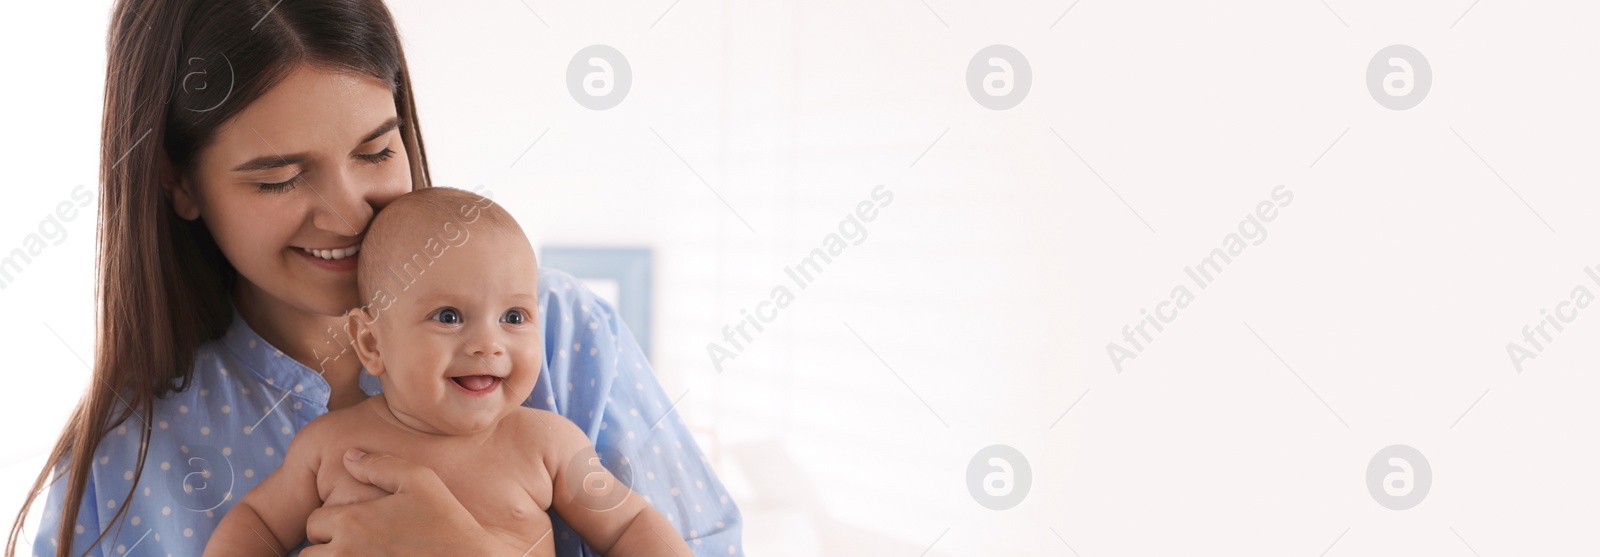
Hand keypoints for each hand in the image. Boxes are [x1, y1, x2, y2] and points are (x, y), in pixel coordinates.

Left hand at [299, 448, 520, 556]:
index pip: (314, 522)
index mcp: (352, 522)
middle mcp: (345, 553)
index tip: (353, 522)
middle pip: (309, 553)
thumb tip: (349, 456)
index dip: (330, 520)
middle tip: (354, 543)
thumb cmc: (445, 520)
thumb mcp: (420, 480)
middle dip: (326, 546)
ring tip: (357, 554)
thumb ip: (380, 464)